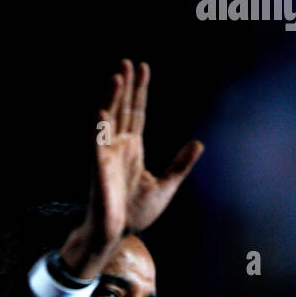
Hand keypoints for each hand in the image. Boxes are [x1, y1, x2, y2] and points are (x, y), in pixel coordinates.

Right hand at [60, 59, 203, 276]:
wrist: (118, 235)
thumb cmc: (135, 214)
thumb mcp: (165, 186)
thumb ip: (180, 165)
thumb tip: (199, 144)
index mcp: (132, 149)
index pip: (136, 113)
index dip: (139, 91)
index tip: (143, 68)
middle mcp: (117, 146)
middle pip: (121, 108)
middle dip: (126, 85)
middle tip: (129, 61)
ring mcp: (106, 154)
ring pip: (107, 118)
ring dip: (111, 97)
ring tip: (118, 75)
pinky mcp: (97, 167)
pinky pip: (96, 142)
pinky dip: (99, 125)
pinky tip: (103, 110)